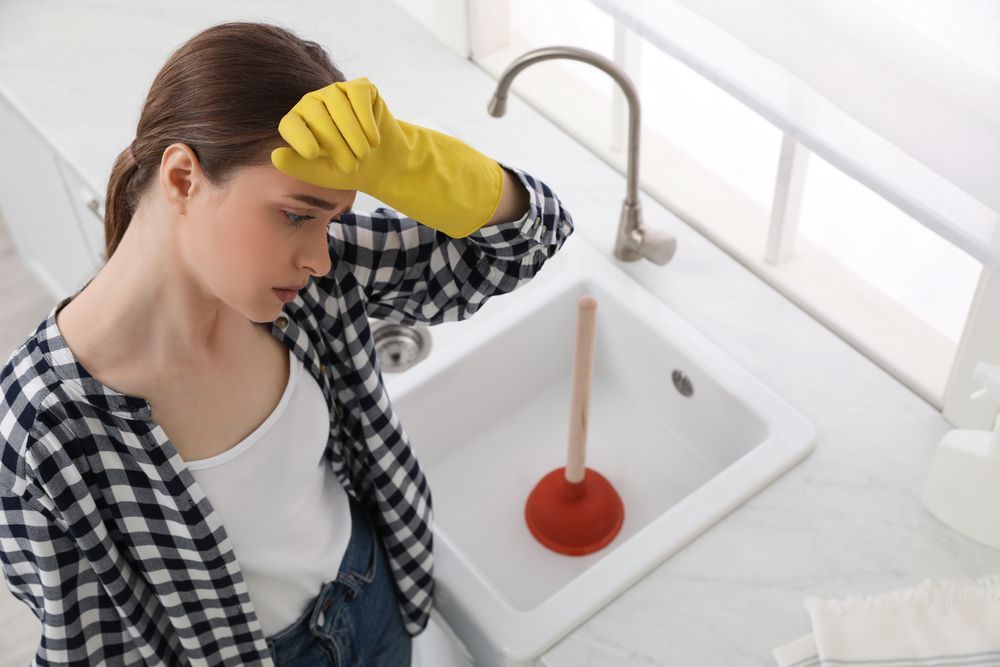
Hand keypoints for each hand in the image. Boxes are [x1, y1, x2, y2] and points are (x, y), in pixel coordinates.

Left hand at [271, 77, 502, 237]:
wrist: (382, 165)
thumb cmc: (348, 170)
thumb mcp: (322, 174)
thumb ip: (298, 166)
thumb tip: (274, 154)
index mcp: (298, 122)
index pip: (290, 122)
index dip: (299, 135)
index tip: (314, 154)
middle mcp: (313, 101)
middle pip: (315, 113)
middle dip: (335, 143)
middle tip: (350, 165)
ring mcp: (336, 92)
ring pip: (338, 104)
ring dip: (353, 134)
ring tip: (363, 154)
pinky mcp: (360, 88)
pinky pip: (358, 96)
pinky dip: (366, 120)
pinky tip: (373, 138)